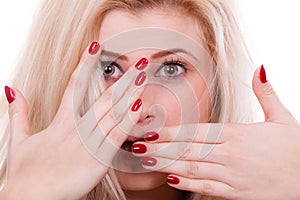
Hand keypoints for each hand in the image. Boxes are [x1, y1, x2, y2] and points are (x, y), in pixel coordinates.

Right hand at [1, 42, 143, 199]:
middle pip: (103, 97)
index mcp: (60, 122)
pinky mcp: (96, 162)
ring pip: (112, 114)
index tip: (96, 46)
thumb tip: (13, 88)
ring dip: (129, 94)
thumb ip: (19, 113)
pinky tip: (139, 108)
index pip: (75, 85)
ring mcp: (87, 144)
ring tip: (143, 77)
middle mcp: (76, 129)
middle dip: (123, 78)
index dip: (86, 63)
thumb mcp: (19, 140)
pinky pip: (116, 138)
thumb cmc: (25, 173)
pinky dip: (128, 122)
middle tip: (139, 61)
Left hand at [133, 67, 299, 199]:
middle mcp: (231, 154)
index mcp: (237, 134)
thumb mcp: (282, 117)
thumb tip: (259, 69)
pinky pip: (207, 187)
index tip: (151, 130)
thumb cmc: (294, 150)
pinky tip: (171, 178)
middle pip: (188, 149)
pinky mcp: (237, 193)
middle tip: (137, 144)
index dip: (171, 131)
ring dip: (167, 164)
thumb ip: (265, 93)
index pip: (196, 131)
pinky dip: (188, 183)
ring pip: (192, 168)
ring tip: (146, 159)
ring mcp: (232, 175)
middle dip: (160, 147)